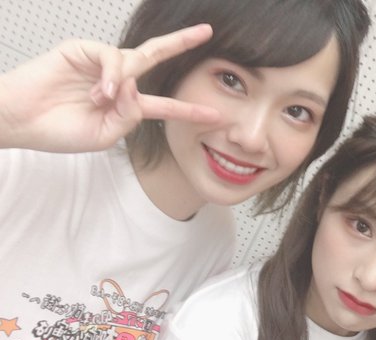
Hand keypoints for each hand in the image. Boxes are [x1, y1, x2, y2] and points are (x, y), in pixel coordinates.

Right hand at [0, 24, 219, 151]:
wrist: (23, 120)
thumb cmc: (61, 131)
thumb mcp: (105, 135)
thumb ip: (129, 116)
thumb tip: (136, 85)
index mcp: (126, 105)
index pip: (164, 105)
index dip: (188, 109)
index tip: (214, 114)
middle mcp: (118, 81)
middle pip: (156, 57)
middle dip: (181, 42)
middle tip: (206, 31)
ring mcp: (100, 63)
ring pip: (133, 61)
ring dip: (120, 84)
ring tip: (98, 100)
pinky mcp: (83, 50)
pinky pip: (112, 57)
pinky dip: (110, 74)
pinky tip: (99, 91)